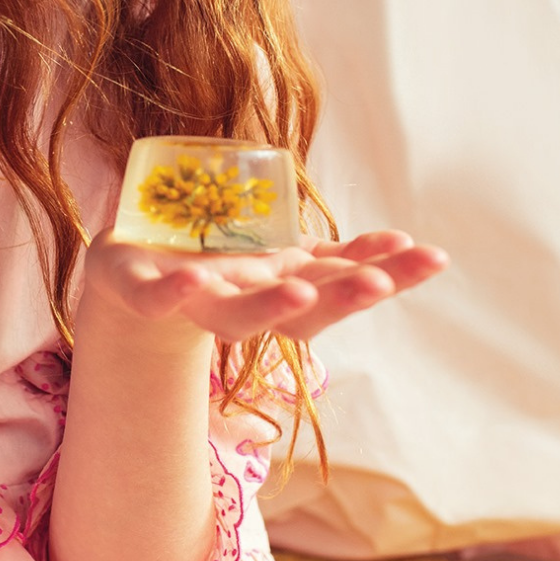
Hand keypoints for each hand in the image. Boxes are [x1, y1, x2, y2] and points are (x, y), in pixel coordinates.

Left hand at [82, 228, 448, 346]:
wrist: (131, 272)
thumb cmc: (218, 261)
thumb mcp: (280, 254)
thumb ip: (333, 257)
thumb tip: (400, 244)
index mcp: (283, 287)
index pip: (342, 283)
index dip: (385, 272)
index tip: (428, 256)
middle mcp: (247, 304)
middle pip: (301, 311)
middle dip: (341, 297)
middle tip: (380, 283)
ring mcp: (196, 303)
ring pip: (237, 316)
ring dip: (269, 307)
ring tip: (301, 291)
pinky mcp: (142, 291)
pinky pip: (156, 299)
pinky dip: (172, 295)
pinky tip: (191, 281)